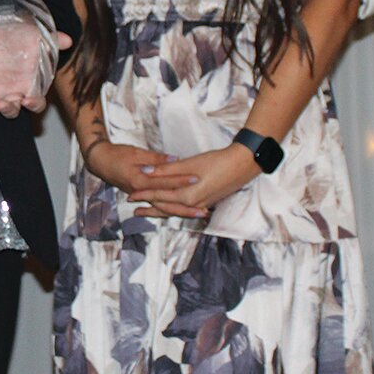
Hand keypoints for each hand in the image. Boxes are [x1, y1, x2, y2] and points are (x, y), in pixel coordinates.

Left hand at [0, 27, 72, 117]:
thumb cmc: (28, 35)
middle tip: (2, 104)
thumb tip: (68, 40)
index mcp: (31, 84)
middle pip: (13, 109)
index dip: (33, 104)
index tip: (27, 100)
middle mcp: (14, 90)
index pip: (36, 103)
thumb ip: (54, 40)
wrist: (8, 25)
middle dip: (8, 110)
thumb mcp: (42, 36)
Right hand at [83, 140, 198, 217]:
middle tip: (204, 210)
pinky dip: (172, 209)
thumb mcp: (137, 153)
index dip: (181, 180)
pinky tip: (184, 211)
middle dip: (186, 207)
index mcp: (139, 180)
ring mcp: (141, 195)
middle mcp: (140, 192)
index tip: (196, 179)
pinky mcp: (142, 195)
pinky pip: (158, 205)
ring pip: (164, 207)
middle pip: (167, 202)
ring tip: (199, 213)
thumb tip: (175, 160)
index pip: (164, 182)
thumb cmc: (117, 154)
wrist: (100, 162)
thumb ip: (156, 159)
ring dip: (182, 212)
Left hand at [127, 144, 259, 218]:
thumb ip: (166, 170)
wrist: (243, 165)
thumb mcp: (189, 164)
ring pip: (175, 210)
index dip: (143, 195)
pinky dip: (174, 209)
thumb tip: (144, 172)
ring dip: (160, 211)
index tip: (130, 196)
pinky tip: (171, 208)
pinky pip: (185, 209)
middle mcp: (193, 204)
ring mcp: (202, 205)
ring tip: (148, 212)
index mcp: (186, 195)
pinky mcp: (208, 202)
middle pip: (165, 208)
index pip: (158, 196)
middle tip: (134, 208)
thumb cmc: (217, 162)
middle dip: (149, 208)